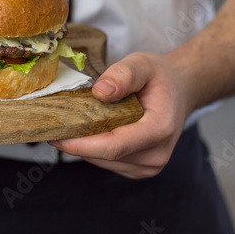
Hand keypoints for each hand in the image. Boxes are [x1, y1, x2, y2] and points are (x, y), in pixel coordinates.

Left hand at [50, 52, 193, 179]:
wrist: (180, 90)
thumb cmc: (160, 77)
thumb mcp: (142, 64)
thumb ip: (123, 74)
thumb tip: (100, 92)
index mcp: (160, 130)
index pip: (114, 146)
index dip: (81, 145)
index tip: (55, 136)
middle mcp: (156, 154)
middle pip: (105, 156)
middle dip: (77, 142)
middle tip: (54, 124)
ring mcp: (149, 166)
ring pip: (103, 162)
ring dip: (85, 146)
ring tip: (73, 124)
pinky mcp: (140, 169)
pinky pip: (108, 162)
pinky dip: (94, 149)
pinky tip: (91, 131)